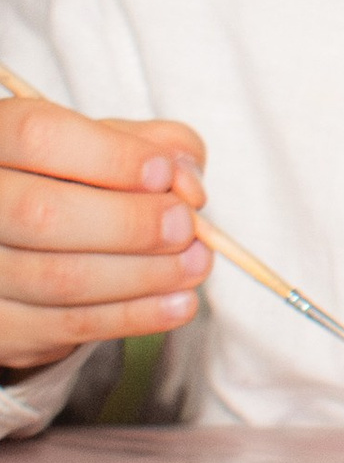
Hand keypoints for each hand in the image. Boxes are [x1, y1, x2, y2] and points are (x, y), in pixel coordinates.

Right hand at [0, 99, 208, 372]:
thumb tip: (185, 183)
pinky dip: (133, 317)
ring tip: (196, 265)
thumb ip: (158, 144)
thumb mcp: (114, 143)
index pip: (38, 136)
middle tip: (187, 228)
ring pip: (58, 279)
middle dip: (131, 224)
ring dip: (143, 276)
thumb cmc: (79, 177)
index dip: (110, 157)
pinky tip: (177, 304)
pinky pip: (65, 326)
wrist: (29, 239)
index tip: (164, 173)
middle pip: (42, 214)